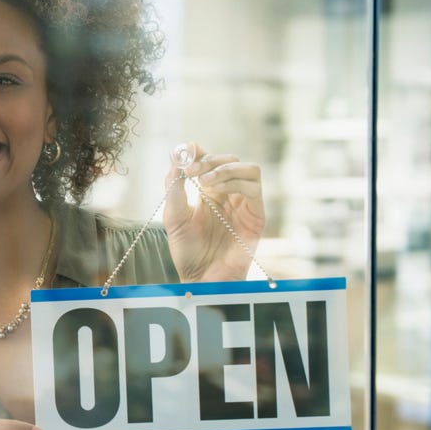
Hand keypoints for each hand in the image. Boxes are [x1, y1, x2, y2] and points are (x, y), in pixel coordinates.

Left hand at [163, 142, 264, 282]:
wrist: (202, 278)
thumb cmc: (188, 252)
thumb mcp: (174, 217)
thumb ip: (174, 187)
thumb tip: (175, 156)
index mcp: (209, 193)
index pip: (210, 161)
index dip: (200, 152)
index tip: (186, 151)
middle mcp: (229, 195)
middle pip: (230, 160)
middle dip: (211, 159)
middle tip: (193, 169)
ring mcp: (244, 204)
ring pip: (248, 168)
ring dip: (225, 168)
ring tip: (204, 180)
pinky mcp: (256, 215)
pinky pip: (254, 188)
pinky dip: (235, 182)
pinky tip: (216, 191)